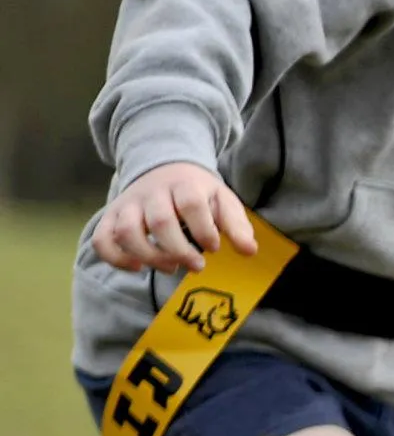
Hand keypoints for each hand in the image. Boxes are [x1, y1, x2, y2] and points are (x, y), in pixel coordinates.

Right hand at [92, 163, 256, 273]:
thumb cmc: (199, 193)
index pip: (191, 204)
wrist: (165, 168)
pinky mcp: (112, 216)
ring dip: (149, 256)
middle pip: (160, 221)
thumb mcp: (223, 201)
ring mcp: (129, 204)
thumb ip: (236, 225)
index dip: (204, 230)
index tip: (214, 248)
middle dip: (180, 250)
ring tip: (171, 267)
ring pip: (127, 231)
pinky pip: (102, 239)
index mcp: (184, 185)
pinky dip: (116, 258)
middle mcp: (152, 192)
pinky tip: (138, 267)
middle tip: (197, 265)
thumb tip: (249, 251)